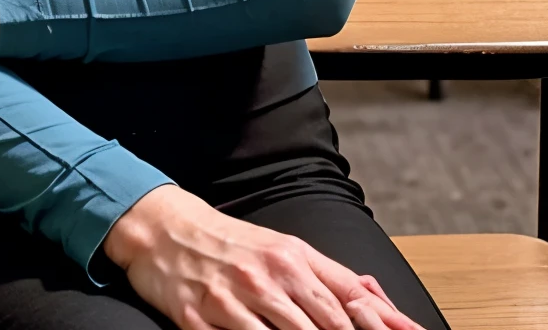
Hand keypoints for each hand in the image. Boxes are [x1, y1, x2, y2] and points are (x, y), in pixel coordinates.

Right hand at [103, 187, 428, 329]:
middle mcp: (268, 276)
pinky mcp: (200, 320)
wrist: (164, 228)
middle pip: (325, 324)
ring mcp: (234, 301)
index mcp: (293, 257)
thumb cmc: (230, 243)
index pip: (349, 297)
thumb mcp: (282, 248)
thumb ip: (331, 276)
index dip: (383, 323)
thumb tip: (380, 299)